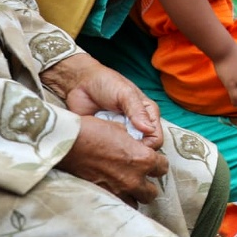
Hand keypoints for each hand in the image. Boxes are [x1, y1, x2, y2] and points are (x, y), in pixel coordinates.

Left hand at [41, 53, 161, 149]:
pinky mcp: (106, 138)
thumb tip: (149, 130)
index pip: (156, 139)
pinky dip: (105, 151)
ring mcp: (121, 134)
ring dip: (118, 152)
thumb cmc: (107, 83)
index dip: (148, 147)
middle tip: (118, 147)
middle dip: (132, 151)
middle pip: (142, 149)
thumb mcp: (125, 94)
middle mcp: (137, 127)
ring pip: (126, 153)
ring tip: (107, 144)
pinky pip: (109, 152)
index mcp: (148, 115)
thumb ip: (137, 111)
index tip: (133, 148)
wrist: (80, 83)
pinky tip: (98, 145)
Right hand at [56, 115, 168, 206]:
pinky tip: (114, 193)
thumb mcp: (120, 129)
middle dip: (148, 184)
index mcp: (143, 159)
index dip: (158, 164)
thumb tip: (136, 145)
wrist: (65, 144)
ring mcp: (118, 191)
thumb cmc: (92, 131)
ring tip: (126, 187)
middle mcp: (134, 178)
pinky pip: (118, 206)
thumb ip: (134, 142)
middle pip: (152, 192)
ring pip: (137, 203)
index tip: (151, 162)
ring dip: (134, 195)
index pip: (162, 168)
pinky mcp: (102, 197)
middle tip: (139, 177)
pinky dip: (119, 201)